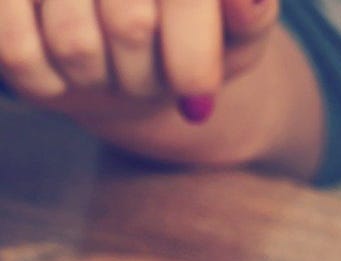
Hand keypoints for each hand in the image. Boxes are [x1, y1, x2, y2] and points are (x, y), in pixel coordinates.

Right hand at [0, 0, 277, 123]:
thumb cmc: (200, 34)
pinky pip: (17, 53)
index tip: (198, 102)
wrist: (137, 45)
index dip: (192, 63)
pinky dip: (48, 83)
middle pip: (131, 28)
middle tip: (152, 81)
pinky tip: (66, 79)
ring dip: (102, 82)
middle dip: (148, 78)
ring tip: (114, 71)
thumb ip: (250, 17)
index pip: (184, 4)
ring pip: (75, 46)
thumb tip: (246, 0)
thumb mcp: (239, 31)